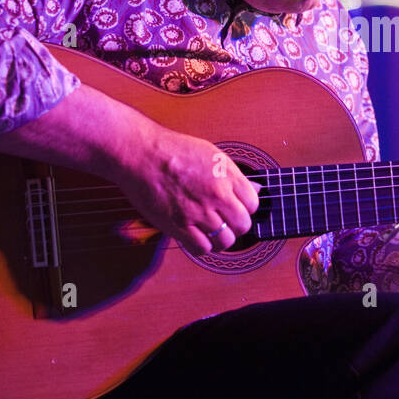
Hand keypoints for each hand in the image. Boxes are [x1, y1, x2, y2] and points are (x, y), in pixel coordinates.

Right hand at [111, 125, 261, 254]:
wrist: (142, 154)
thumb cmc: (173, 150)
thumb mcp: (212, 155)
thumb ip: (234, 175)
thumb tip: (256, 189)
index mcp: (226, 175)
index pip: (253, 204)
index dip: (247, 208)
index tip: (237, 208)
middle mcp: (216, 194)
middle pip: (243, 224)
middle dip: (237, 226)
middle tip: (226, 222)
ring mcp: (197, 211)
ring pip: (224, 241)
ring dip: (221, 240)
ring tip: (212, 232)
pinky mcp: (178, 225)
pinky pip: (202, 248)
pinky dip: (202, 247)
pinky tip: (197, 237)